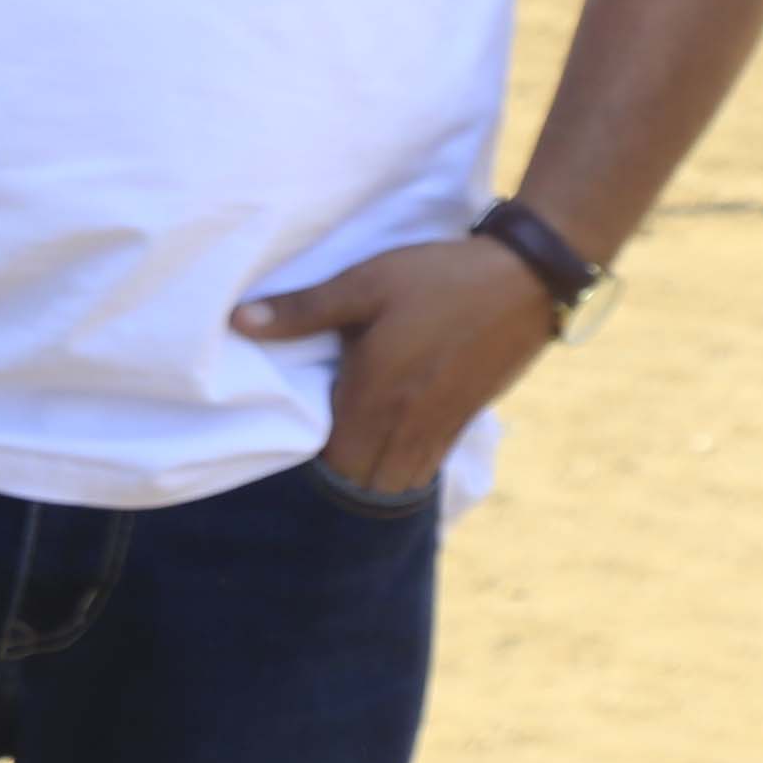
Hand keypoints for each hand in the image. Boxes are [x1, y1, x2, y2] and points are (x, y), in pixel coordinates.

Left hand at [231, 234, 555, 497]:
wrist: (524, 282)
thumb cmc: (435, 279)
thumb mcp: (363, 283)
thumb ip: (302, 310)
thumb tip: (239, 322)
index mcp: (374, 396)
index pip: (336, 466)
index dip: (313, 465)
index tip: (295, 443)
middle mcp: (407, 425)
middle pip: (366, 482)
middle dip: (341, 479)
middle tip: (318, 450)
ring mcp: (441, 428)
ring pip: (399, 481)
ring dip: (374, 477)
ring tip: (351, 452)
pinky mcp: (465, 420)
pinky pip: (427, 465)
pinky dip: (405, 467)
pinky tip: (390, 445)